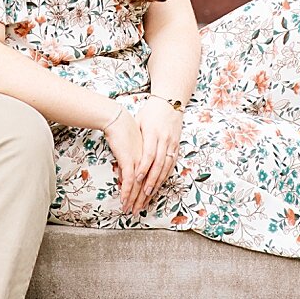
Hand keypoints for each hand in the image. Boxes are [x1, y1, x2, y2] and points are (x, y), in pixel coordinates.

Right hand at [101, 106, 143, 203]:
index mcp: (149, 159)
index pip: (150, 180)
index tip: (143, 203)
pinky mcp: (129, 160)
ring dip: (134, 200)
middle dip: (141, 201)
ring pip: (139, 186)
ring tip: (131, 211)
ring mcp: (139, 162)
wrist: (118, 119)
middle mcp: (146, 162)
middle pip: (146, 185)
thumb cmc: (122, 132)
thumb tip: (123, 179)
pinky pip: (130, 180)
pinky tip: (125, 200)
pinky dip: (127, 191)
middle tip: (137, 212)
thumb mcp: (128, 149)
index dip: (146, 193)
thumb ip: (127, 165)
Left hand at [122, 97, 183, 211]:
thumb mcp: (139, 121)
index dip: (143, 167)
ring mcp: (172, 144)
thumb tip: (123, 155)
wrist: (170, 102)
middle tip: (142, 195)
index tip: (137, 179)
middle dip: (150, 182)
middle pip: (158, 164)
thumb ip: (134, 138)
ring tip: (149, 196)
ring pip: (166, 167)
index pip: (148, 153)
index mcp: (153, 132)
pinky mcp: (176, 147)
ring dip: (157, 183)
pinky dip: (164, 177)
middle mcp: (164, 140)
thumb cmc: (150, 112)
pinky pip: (171, 165)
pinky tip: (158, 186)